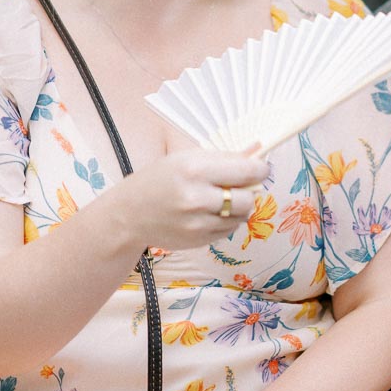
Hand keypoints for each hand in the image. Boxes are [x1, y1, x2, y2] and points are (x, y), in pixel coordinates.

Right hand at [122, 149, 269, 251]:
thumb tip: (259, 150)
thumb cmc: (160, 179)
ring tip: (222, 199)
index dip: (260, 169)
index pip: (247, 171)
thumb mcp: (187, 158)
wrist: (130, 214)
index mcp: (194, 170)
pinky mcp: (199, 240)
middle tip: (239, 185)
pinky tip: (211, 213)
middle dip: (249, 190)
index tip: (260, 168)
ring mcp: (198, 223)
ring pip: (242, 216)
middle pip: (248, 198)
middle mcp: (197, 198)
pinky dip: (227, 220)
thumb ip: (224, 157)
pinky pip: (229, 230)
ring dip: (239, 207)